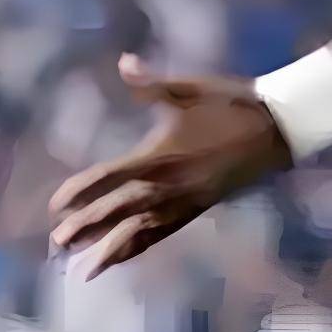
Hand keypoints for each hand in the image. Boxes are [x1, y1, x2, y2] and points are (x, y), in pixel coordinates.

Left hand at [49, 56, 294, 277]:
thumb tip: (124, 62)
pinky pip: (162, 235)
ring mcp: (183, 203)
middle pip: (118, 212)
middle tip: (58, 242)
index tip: (56, 205)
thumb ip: (151, 83)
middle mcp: (167, 186)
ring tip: (84, 268)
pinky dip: (139, 249)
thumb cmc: (230, 105)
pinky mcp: (196, 211)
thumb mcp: (189, 90)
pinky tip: (122, 260)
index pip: (109, 178)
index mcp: (159, 155)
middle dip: (87, 228)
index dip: (81, 192)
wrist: (276, 131)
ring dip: (109, 249)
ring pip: (138, 232)